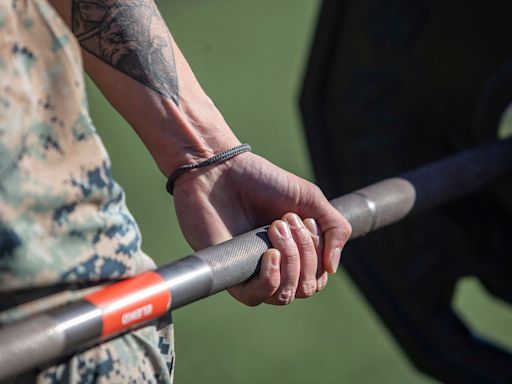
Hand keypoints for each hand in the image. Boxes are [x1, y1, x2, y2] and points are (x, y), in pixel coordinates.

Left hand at [172, 152, 350, 305]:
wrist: (221, 170)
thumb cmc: (263, 181)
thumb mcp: (311, 199)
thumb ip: (335, 229)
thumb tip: (333, 268)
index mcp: (294, 253)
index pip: (318, 277)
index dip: (318, 253)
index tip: (305, 220)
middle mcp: (275, 266)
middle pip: (306, 288)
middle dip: (305, 252)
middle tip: (285, 219)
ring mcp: (252, 272)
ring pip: (285, 295)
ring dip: (290, 260)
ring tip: (274, 227)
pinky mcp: (230, 274)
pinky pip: (255, 297)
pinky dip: (271, 279)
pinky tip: (270, 254)